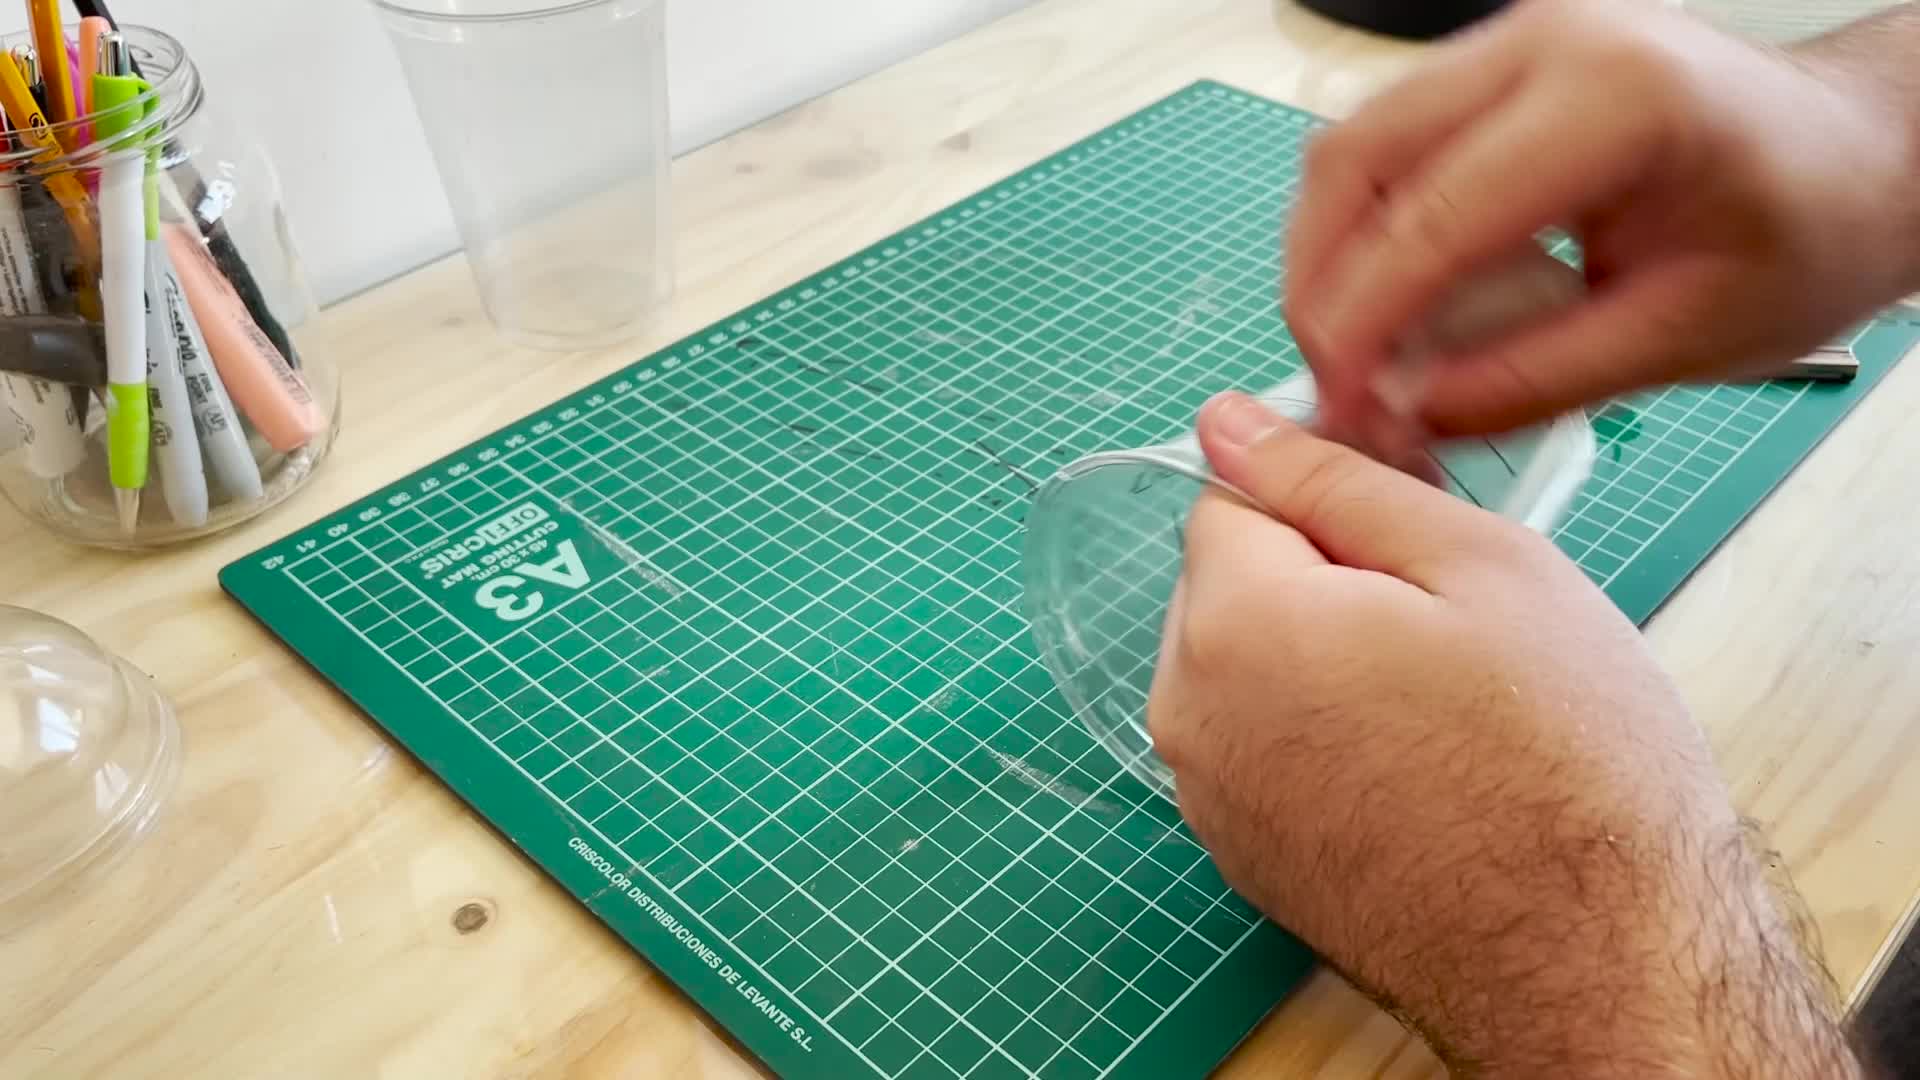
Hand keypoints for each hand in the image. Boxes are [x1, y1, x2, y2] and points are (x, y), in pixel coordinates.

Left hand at [1147, 392, 1860, 1075]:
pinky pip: (1258, 740)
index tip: (1409, 531)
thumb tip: (1229, 421)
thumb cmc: (1565, 761)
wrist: (1596, 959)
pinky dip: (1318, 728)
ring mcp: (1208, 795)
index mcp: (1234, 623)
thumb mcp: (1479, 566)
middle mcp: (1188, 712)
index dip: (1324, 494)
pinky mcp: (1240, 853)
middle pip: (1230, 580)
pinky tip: (1416, 761)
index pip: (1230, 494)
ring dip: (1320, 652)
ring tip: (1440, 700)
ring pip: (1245, 661)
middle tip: (1446, 621)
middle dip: (1317, 575)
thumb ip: (1334, 478)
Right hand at [1284, 0, 1919, 437]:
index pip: (1429, 217)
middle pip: (1356, 160)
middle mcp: (1544, 43)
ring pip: (1354, 148)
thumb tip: (1407, 415)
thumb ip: (1531, 382)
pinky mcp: (1496, 71)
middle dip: (1322, 288)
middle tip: (1334, 385)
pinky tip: (1392, 306)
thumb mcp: (1679, 337)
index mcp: (1611, 97)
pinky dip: (1366, 232)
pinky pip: (1388, 145)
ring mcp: (1512, 45)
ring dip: (1332, 259)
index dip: (1363, 326)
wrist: (1856, 162)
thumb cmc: (1805, 230)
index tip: (1344, 408)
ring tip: (1358, 356)